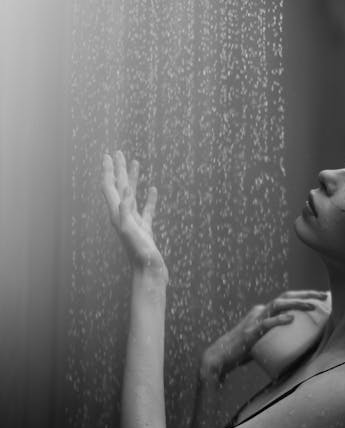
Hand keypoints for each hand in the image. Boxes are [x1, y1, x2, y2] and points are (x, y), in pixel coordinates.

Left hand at [101, 151, 168, 281]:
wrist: (149, 274)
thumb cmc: (140, 256)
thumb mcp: (131, 233)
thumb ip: (126, 213)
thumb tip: (125, 192)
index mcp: (117, 215)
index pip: (110, 188)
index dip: (108, 171)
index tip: (108, 155)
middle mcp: (123, 217)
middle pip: (119, 188)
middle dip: (118, 170)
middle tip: (118, 152)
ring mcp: (135, 223)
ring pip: (132, 196)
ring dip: (132, 179)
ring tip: (135, 162)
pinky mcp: (145, 230)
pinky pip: (147, 210)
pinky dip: (149, 198)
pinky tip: (153, 190)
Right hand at [202, 290, 329, 379]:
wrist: (218, 358)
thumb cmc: (241, 352)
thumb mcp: (262, 343)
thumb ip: (275, 340)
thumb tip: (297, 348)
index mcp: (263, 313)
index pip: (286, 300)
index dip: (303, 296)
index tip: (321, 297)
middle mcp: (259, 312)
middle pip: (285, 297)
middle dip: (306, 294)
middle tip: (324, 296)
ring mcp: (254, 321)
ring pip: (277, 305)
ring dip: (296, 304)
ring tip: (313, 306)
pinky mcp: (249, 333)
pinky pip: (266, 324)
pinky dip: (279, 320)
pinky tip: (291, 319)